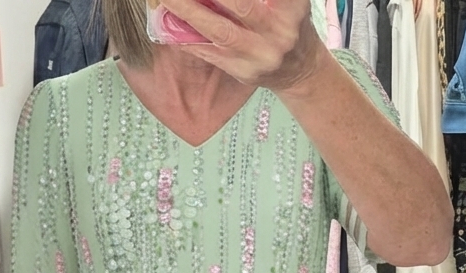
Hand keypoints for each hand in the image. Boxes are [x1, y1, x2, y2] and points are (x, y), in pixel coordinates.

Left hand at [160, 0, 327, 91]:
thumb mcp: (288, 3)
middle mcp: (279, 33)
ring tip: (166, 0)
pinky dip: (188, 38)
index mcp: (292, 10)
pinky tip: (168, 25)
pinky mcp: (244, 72)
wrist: (299, 70)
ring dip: (190, 12)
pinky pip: (210, 53)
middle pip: (241, 5)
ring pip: (220, 31)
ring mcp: (260, 56)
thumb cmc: (289, 24)